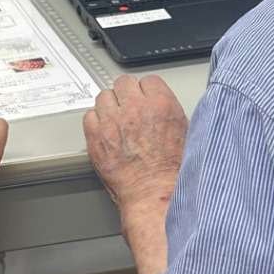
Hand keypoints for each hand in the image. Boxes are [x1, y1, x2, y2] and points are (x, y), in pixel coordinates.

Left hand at [84, 74, 187, 219]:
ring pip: (104, 96)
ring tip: (115, 120)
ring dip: (109, 106)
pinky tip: (104, 131)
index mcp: (161, 104)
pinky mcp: (95, 136)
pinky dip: (95, 121)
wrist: (153, 193)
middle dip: (126, 94)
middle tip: (128, 107)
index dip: (146, 91)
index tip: (144, 98)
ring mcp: (113, 121)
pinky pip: (89, 116)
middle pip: (123, 83)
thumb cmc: (171, 172)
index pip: (148, 80)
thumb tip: (160, 105)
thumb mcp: (184, 133)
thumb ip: (169, 111)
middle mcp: (135, 108)